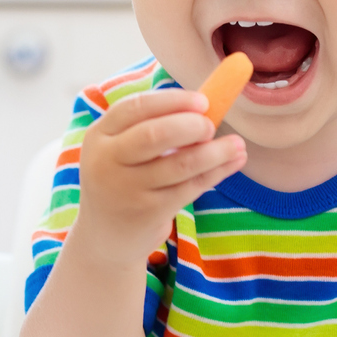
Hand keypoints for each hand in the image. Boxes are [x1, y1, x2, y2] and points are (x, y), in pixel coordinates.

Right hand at [70, 88, 245, 264]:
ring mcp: (128, 190)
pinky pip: (191, 187)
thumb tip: (206, 104)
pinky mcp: (150, 213)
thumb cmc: (122, 179)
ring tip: (237, 144)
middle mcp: (107, 161)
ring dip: (215, 152)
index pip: (135, 107)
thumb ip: (150, 125)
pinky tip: (234, 162)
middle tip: (211, 126)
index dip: (172, 100)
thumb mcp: (119, 149)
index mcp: (99, 135)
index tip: (202, 101)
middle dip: (191, 125)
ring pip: (180, 164)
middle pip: (154, 135)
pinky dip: (217, 172)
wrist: (105, 236)